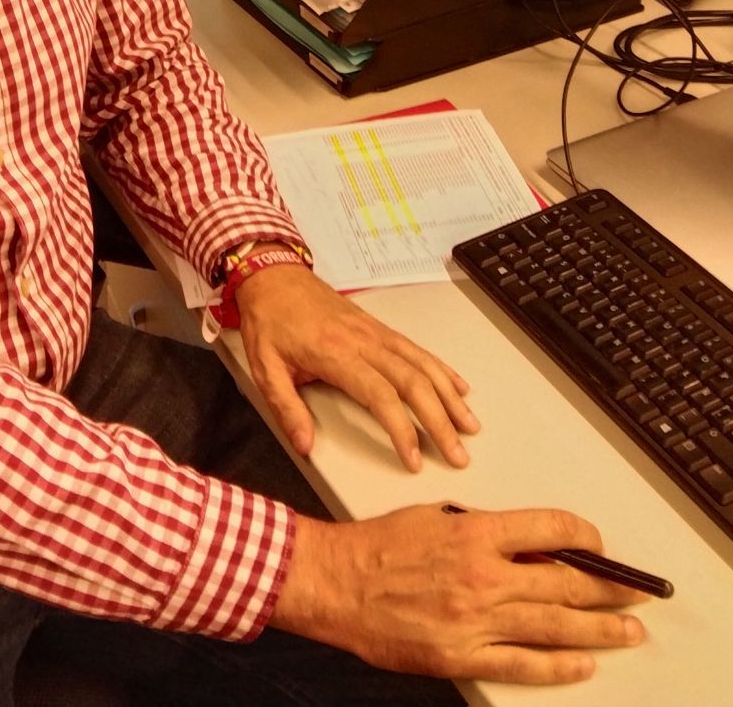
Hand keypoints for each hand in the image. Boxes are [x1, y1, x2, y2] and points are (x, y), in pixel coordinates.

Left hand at [234, 262, 476, 469]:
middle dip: (440, 420)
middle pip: (413, 382)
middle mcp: (363, 341)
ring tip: (468, 425)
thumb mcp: (264, 366)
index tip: (415, 459)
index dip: (402, 430)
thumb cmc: (269, 319)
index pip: (381, 396)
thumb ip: (286, 408)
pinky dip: (441, 368)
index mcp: (336, 353)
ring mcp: (374, 331)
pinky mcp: (377, 325)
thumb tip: (305, 445)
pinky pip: (416, 348)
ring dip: (449, 395)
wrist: (273, 273)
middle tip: (458, 453)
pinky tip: (457, 385)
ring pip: (422, 363)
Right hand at [270, 503, 648, 685]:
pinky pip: (522, 665)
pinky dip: (558, 666)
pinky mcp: (463, 656)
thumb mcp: (435, 517)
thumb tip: (528, 545)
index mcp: (476, 534)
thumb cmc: (380, 545)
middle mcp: (483, 577)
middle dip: (608, 587)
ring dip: (599, 629)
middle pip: (563, 581)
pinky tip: (583, 664)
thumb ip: (483, 531)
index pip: (549, 530)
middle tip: (638, 592)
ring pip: (554, 625)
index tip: (598, 542)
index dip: (583, 536)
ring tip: (629, 631)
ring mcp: (476, 621)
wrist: (337, 583)